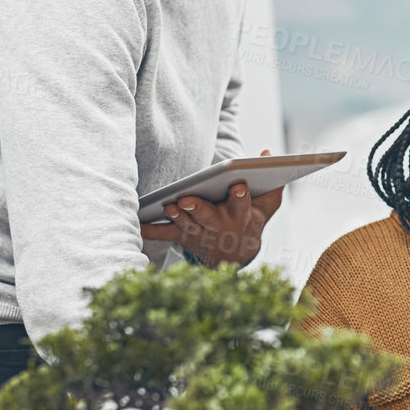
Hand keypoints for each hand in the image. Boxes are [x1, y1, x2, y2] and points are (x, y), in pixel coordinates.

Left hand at [140, 150, 283, 265]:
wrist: (237, 255)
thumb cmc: (252, 220)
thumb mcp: (267, 205)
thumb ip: (272, 181)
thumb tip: (266, 154)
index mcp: (241, 216)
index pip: (242, 205)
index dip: (240, 197)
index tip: (238, 186)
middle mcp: (219, 227)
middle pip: (208, 217)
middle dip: (198, 209)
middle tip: (187, 200)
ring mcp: (200, 233)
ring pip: (187, 225)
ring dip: (177, 217)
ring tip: (170, 206)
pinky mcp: (183, 237)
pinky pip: (164, 234)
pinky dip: (150, 230)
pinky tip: (137, 224)